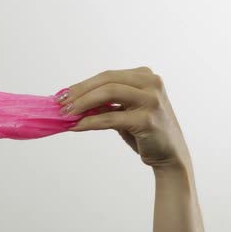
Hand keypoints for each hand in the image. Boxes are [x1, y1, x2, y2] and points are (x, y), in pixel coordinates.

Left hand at [57, 67, 190, 169]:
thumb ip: (104, 102)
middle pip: (106, 80)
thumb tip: (70, 101)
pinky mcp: (148, 119)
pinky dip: (90, 121)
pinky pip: (111, 117)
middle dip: (79, 91)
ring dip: (82, 103)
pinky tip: (77, 126)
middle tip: (60, 103)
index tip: (62, 94)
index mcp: (145, 76)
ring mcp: (151, 100)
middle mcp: (151, 83)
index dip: (82, 85)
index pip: (107, 76)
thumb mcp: (124, 110)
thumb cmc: (144, 131)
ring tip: (66, 114)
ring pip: (108, 93)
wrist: (170, 156)